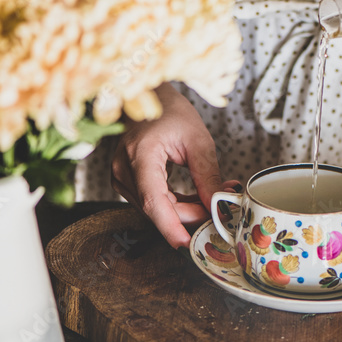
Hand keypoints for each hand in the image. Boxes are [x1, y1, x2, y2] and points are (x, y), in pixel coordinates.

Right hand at [111, 83, 236, 248]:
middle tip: (220, 210)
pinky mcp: (126, 180)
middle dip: (189, 215)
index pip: (154, 201)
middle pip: (157, 208)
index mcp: (140, 154)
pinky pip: (152, 201)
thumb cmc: (171, 111)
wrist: (149, 96)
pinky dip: (175, 203)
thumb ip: (207, 175)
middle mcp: (124, 168)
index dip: (171, 227)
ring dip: (184, 209)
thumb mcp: (198, 140)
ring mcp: (121, 175)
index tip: (188, 245)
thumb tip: (218, 205)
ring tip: (210, 197)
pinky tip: (194, 196)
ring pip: (155, 208)